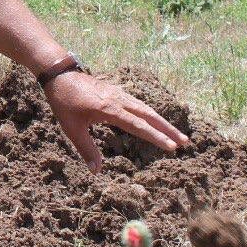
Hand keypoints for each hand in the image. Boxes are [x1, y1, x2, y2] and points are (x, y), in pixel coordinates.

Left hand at [43, 71, 189, 172]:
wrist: (60, 75)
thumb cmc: (64, 102)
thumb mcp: (72, 128)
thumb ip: (86, 149)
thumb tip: (97, 171)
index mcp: (110, 110)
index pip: (139, 126)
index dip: (156, 137)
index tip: (172, 147)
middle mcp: (119, 100)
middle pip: (149, 115)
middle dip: (168, 129)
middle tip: (185, 142)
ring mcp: (119, 94)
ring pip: (146, 108)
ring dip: (162, 121)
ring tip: (176, 133)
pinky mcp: (117, 91)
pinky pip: (139, 103)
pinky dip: (151, 113)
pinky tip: (155, 119)